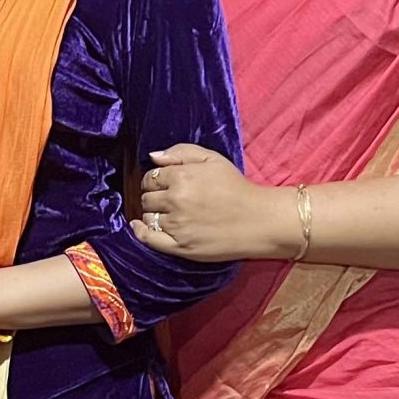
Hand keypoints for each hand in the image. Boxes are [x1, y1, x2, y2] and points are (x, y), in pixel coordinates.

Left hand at [128, 144, 288, 262]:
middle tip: (166, 199)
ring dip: (153, 214)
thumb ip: (181, 152)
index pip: (150, 177)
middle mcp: (175, 200)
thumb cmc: (237, 187)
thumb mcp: (212, 159)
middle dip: (153, 196)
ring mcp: (177, 225)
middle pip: (147, 198)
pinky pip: (149, 239)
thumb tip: (153, 157)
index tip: (163, 184)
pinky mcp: (180, 246)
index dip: (155, 180)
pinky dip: (140, 232)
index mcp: (181, 176)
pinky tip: (139, 227)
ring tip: (166, 213)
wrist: (259, 220)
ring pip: (148, 217)